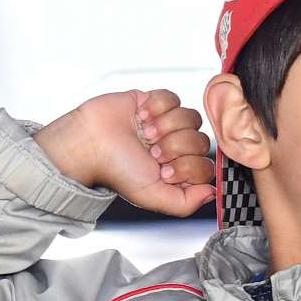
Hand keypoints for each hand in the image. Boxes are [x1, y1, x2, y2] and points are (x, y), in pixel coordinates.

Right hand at [37, 90, 219, 216]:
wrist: (88, 143)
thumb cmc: (114, 170)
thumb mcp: (152, 196)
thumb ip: (185, 203)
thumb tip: (212, 193)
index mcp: (176, 172)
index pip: (205, 166)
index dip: (188, 166)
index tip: (164, 170)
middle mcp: (173, 149)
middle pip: (200, 140)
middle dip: (174, 146)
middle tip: (151, 151)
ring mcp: (165, 124)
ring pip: (191, 117)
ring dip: (165, 126)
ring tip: (144, 133)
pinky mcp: (154, 102)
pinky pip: (173, 98)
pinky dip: (157, 107)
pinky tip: (140, 116)